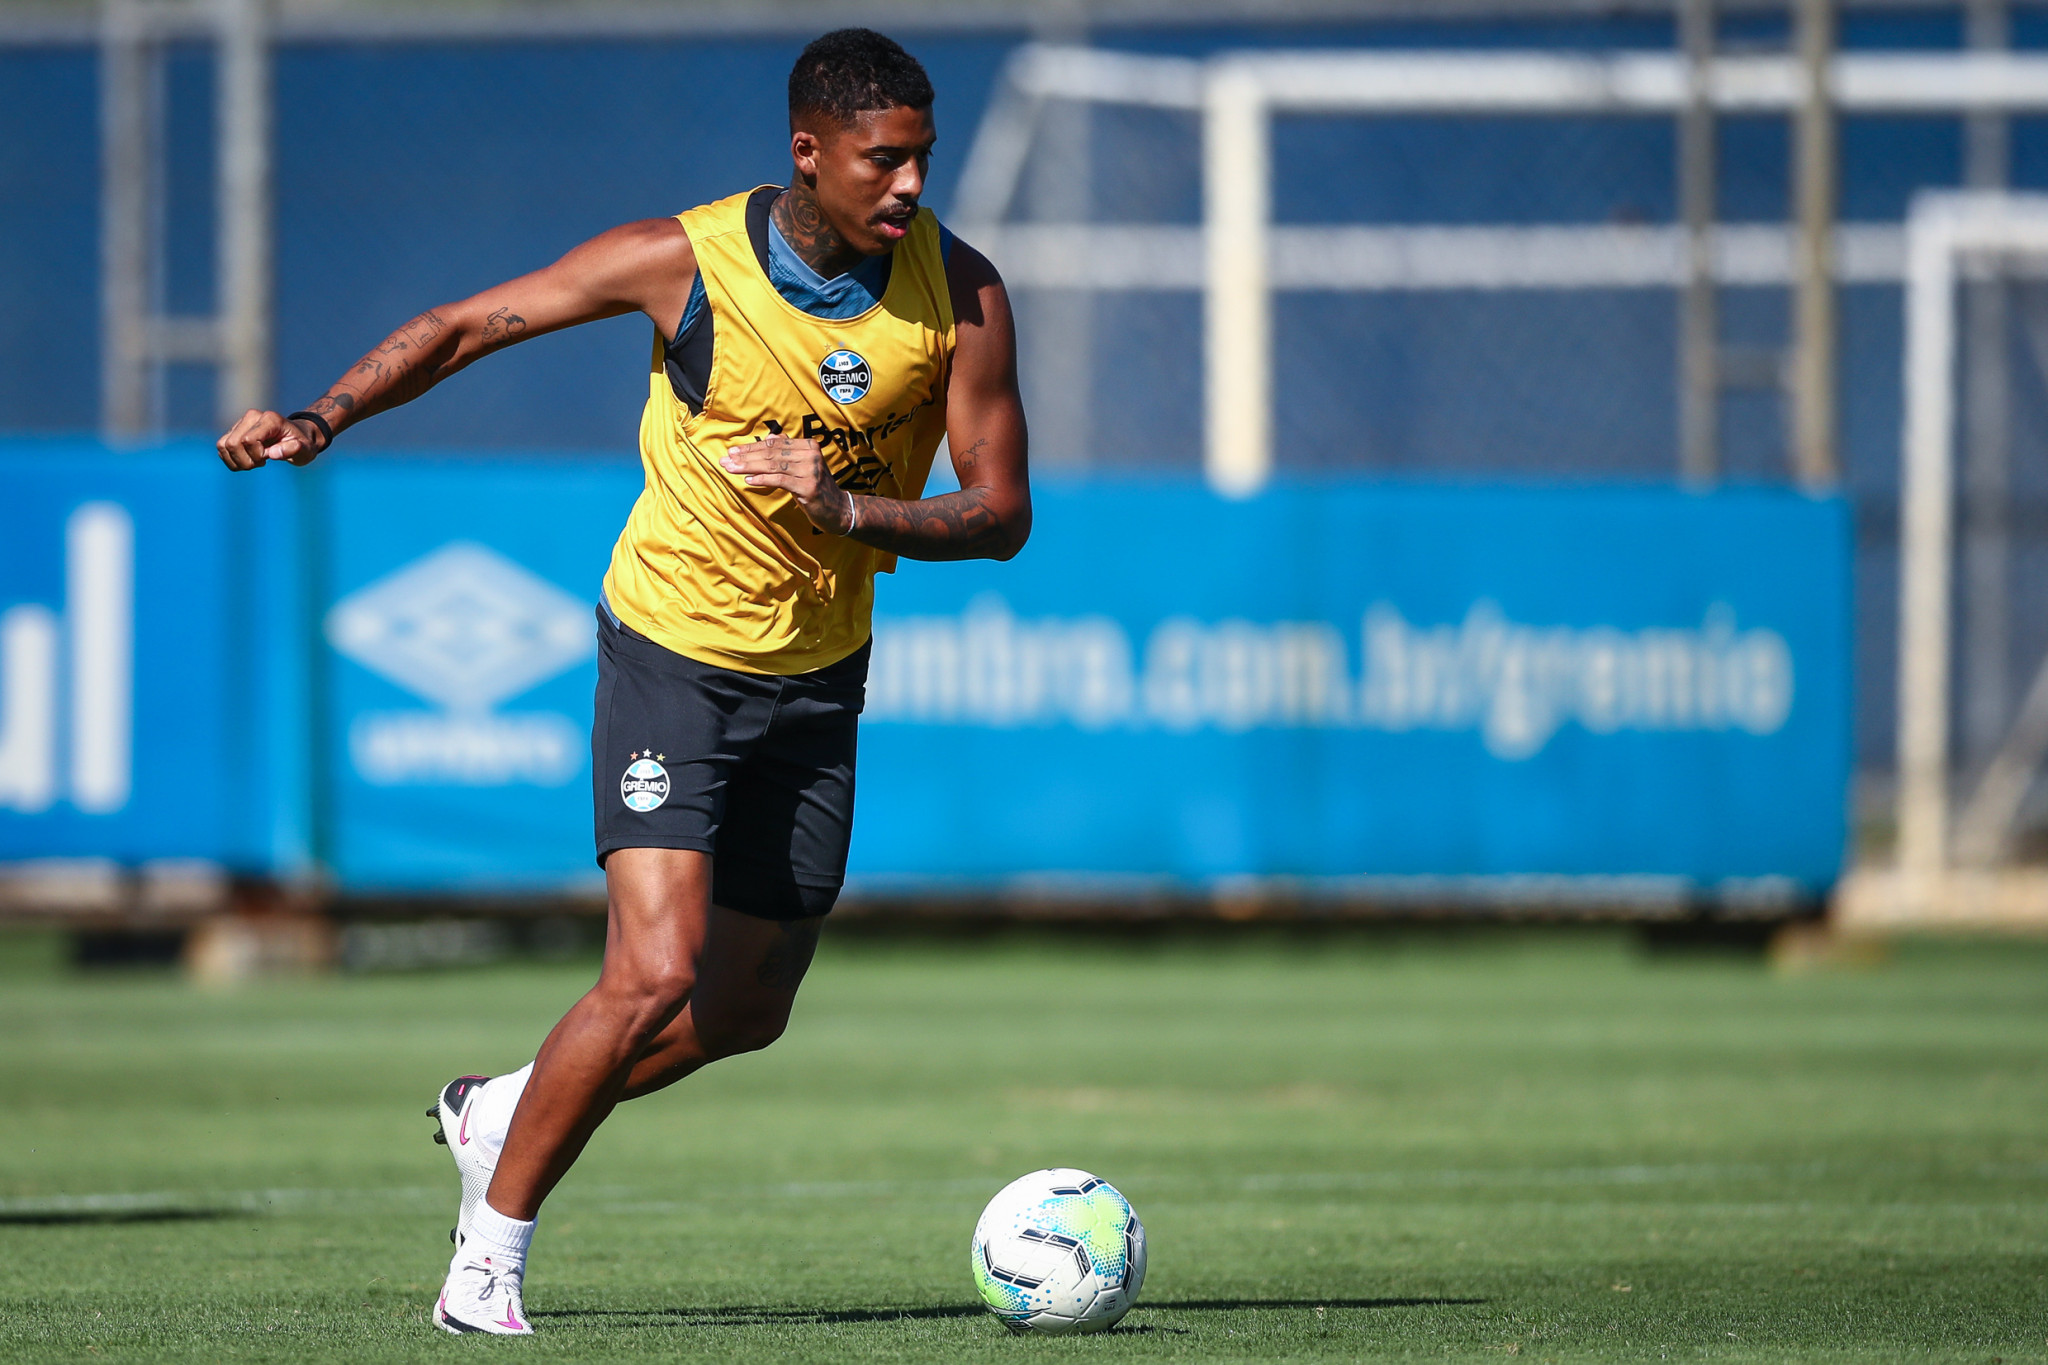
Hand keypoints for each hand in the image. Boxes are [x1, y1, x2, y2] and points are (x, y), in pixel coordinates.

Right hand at [216, 408, 324, 470]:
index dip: (256, 455)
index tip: (268, 458)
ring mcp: (241, 422)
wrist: (298, 437)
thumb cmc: (302, 444)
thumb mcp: (305, 450)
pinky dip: (231, 460)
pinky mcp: (234, 430)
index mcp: (270, 419)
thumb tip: (273, 453)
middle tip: (261, 463)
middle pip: (232, 443)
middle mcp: (252, 417)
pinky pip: (222, 448)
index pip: (248, 440)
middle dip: (245, 461)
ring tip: (253, 463)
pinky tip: (247, 461)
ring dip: (236, 461)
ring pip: (223, 445)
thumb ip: (292, 450)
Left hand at [720, 436, 854, 534]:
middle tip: (725, 460)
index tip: (732, 451)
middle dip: (746, 457)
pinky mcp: (808, 487)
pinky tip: (748, 481)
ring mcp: (810, 470)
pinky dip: (763, 480)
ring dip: (749, 467)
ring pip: (773, 466)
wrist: (838, 510)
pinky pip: (780, 480)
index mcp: (808, 445)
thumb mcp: (802, 466)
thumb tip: (769, 438)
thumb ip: (787, 452)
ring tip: (731, 469)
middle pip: (771, 454)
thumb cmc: (815, 487)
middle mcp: (810, 455)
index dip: (751, 447)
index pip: (774, 444)